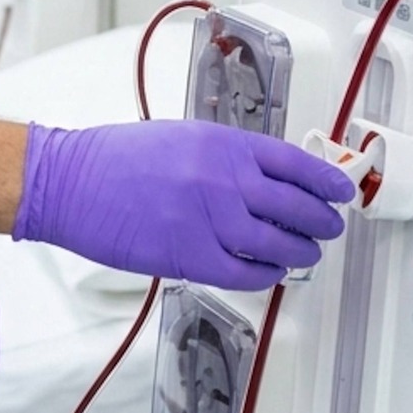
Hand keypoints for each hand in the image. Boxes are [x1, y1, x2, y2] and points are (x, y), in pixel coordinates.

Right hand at [13, 119, 353, 291]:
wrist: (70, 182)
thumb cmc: (116, 157)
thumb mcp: (181, 137)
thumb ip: (225, 156)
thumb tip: (266, 179)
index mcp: (221, 143)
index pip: (294, 162)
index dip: (326, 181)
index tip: (341, 191)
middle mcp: (222, 179)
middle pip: (295, 205)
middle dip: (321, 220)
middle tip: (329, 227)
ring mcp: (208, 219)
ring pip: (278, 243)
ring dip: (299, 251)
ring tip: (307, 253)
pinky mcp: (189, 256)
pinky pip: (246, 273)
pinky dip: (266, 275)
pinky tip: (271, 272)